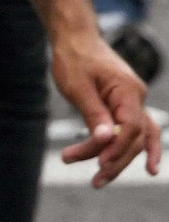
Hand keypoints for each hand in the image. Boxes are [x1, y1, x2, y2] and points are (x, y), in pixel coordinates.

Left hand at [52, 27, 160, 184]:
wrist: (75, 39)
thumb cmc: (73, 60)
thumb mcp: (78, 87)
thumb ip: (93, 114)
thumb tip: (106, 139)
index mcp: (127, 90)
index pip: (130, 127)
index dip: (118, 148)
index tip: (100, 164)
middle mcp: (136, 96)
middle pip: (135, 137)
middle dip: (115, 160)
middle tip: (95, 181)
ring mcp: (133, 101)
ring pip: (136, 137)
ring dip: (119, 160)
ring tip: (98, 181)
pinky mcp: (124, 106)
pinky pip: (135, 131)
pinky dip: (135, 148)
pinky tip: (148, 168)